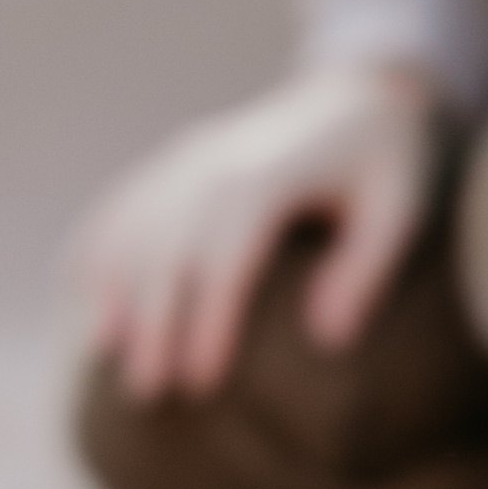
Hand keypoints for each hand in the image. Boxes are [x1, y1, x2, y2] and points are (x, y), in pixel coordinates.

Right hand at [75, 63, 442, 398]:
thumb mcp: (399, 210)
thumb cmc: (383, 164)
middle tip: (150, 394)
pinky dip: (96, 251)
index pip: (225, 258)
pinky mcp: (174, 163)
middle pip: (166, 251)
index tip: (203, 383)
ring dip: (113, 294)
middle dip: (152, 325)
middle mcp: (214, 161)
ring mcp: (187, 159)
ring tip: (109, 360)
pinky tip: (87, 301)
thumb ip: (365, 271)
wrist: (357, 94)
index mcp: (268, 174)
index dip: (209, 322)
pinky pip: (120, 206)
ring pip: (130, 228)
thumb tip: (326, 340)